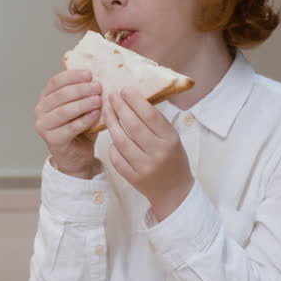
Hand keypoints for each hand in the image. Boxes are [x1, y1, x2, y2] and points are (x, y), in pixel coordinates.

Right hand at [34, 69, 102, 178]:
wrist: (78, 157)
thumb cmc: (81, 129)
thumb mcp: (82, 107)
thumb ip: (85, 94)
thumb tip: (100, 78)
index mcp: (46, 98)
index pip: (56, 82)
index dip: (72, 76)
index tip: (89, 73)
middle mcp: (41, 110)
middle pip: (60, 95)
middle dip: (80, 89)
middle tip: (97, 86)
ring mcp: (44, 126)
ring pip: (64, 111)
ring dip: (83, 104)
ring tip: (98, 100)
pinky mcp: (52, 140)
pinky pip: (70, 127)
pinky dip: (84, 120)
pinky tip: (96, 115)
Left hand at [103, 87, 193, 220]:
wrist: (174, 191)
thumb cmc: (172, 158)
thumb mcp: (172, 138)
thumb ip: (156, 123)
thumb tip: (133, 99)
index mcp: (171, 140)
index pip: (150, 115)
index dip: (135, 101)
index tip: (125, 90)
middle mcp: (158, 153)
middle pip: (133, 126)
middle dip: (120, 108)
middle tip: (112, 96)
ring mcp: (145, 167)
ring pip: (121, 141)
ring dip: (111, 123)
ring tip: (106, 111)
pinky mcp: (134, 178)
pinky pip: (117, 158)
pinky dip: (112, 146)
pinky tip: (111, 137)